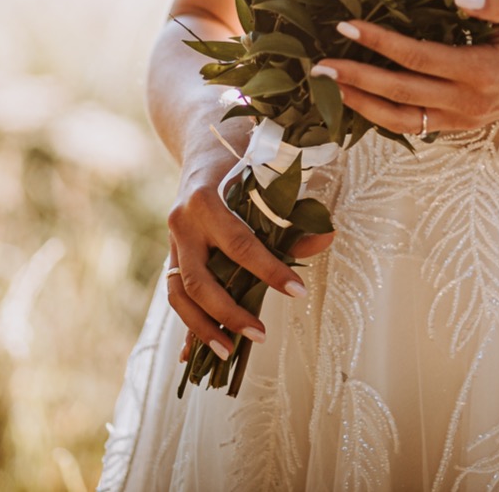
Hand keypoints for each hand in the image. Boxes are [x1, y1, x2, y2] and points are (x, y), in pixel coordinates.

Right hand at [165, 130, 333, 360]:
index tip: (297, 291)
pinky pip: (176, 296)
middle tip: (261, 334)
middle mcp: (181, 223)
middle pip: (199, 280)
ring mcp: (172, 241)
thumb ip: (293, 208)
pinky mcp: (173, 255)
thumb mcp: (270, 170)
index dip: (269, 270)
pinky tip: (194, 357)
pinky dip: (187, 324)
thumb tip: (325, 239)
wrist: (204, 140)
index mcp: (205, 199)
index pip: (239, 244)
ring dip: (202, 328)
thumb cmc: (243, 153)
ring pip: (179, 295)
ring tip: (228, 354)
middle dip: (229, 312)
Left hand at [313, 0, 498, 134]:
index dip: (379, 42)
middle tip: (317, 64)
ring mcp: (463, 119)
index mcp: (482, 71)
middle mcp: (468, 101)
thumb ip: (498, 3)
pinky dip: (380, 116)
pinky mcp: (459, 126)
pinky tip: (356, 101)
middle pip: (400, 92)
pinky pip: (413, 125)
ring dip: (360, 104)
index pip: (418, 57)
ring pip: (401, 119)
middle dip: (356, 78)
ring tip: (325, 88)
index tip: (346, 25)